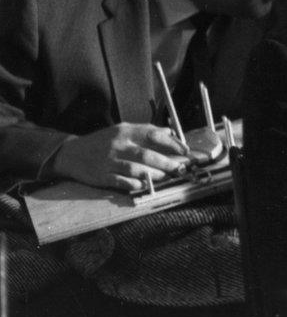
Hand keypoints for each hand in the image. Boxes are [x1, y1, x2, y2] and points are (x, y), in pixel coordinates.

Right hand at [52, 122, 189, 190]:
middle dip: (167, 163)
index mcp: (125, 131)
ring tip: (166, 177)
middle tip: (180, 168)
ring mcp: (109, 161)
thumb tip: (170, 133)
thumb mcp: (122, 130)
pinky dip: (135, 184)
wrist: (71, 153)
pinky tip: (145, 185)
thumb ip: (145, 131)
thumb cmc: (103, 141)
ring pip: (136, 169)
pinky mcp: (101, 176)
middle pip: (147, 155)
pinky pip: (121, 182)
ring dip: (154, 175)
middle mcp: (118, 145)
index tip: (185, 151)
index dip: (172, 143)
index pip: (153, 135)